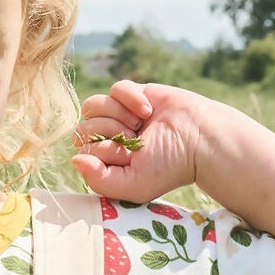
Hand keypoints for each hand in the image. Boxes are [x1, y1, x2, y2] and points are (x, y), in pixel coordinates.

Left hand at [72, 80, 214, 204]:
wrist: (199, 138)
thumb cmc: (169, 166)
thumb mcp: (133, 185)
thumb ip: (99, 180)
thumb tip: (74, 160)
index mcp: (105, 162)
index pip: (82, 150)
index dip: (103, 150)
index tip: (128, 156)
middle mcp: (108, 138)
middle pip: (82, 127)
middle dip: (110, 133)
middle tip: (137, 140)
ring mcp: (118, 115)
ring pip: (92, 105)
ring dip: (118, 115)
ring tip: (141, 124)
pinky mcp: (132, 94)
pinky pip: (115, 89)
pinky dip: (130, 98)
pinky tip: (147, 110)